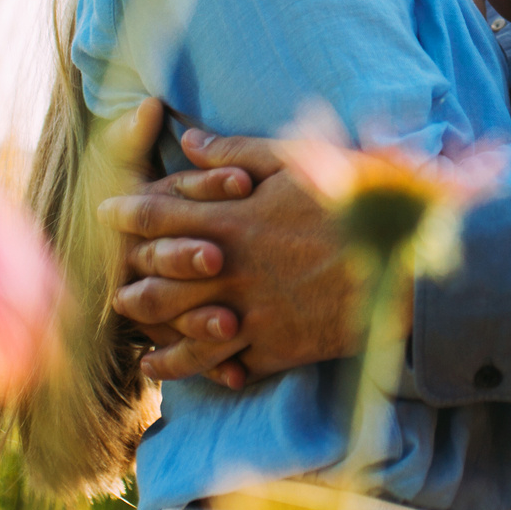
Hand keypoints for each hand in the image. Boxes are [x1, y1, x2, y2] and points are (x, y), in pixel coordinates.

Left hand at [104, 124, 358, 388]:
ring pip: (181, 330)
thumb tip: (186, 140)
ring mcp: (250, 315)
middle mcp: (232, 272)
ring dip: (152, 331)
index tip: (104, 212)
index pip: (159, 215)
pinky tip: (184, 368)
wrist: (406, 270)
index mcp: (234, 220)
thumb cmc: (358, 205)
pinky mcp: (274, 350)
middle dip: (129, 279)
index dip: (126, 213)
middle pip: (158, 279)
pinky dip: (198, 368)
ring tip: (136, 332)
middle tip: (113, 280)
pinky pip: (223, 363)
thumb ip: (238, 152)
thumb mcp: (300, 161)